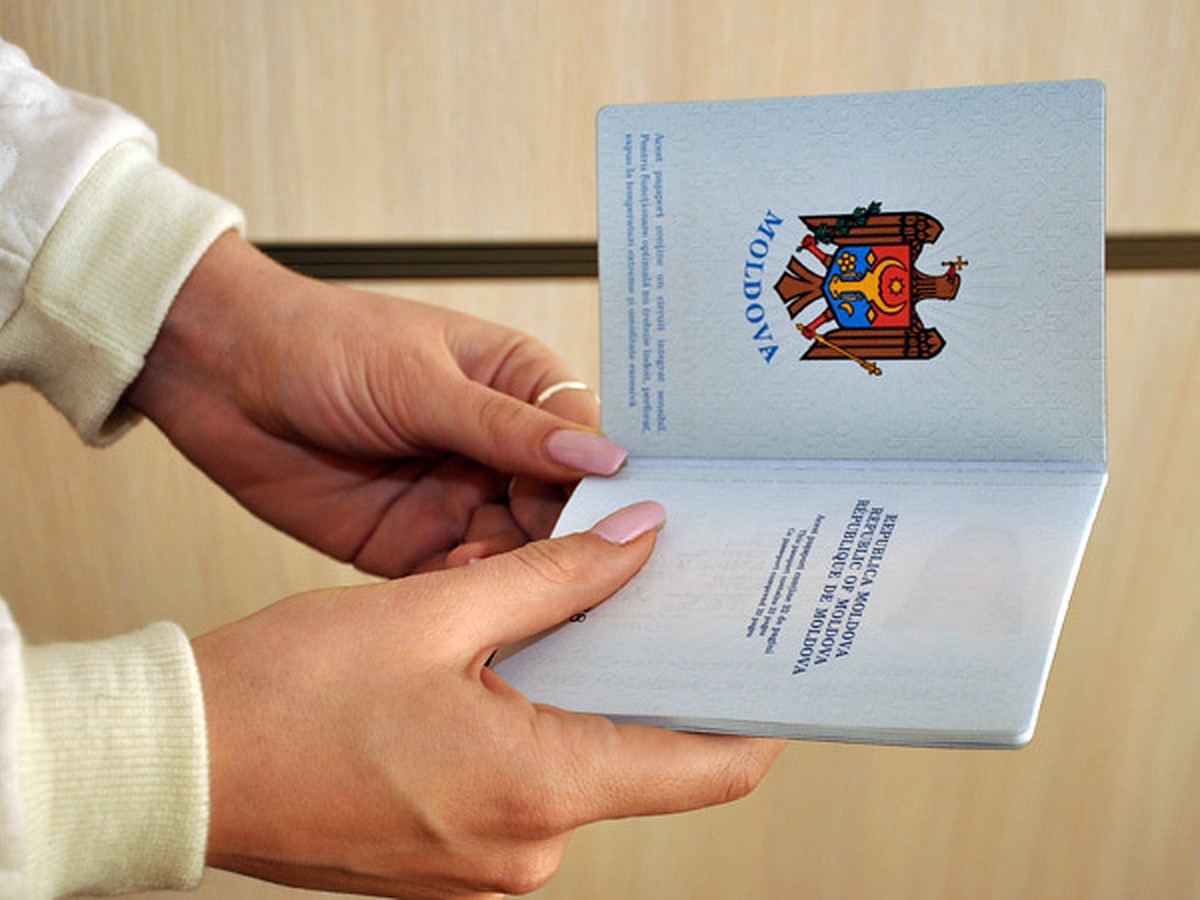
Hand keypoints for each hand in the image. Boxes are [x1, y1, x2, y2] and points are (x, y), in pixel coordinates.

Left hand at [127, 233, 624, 574]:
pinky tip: (471, 590)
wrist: (215, 375)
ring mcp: (457, 498)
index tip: (631, 524)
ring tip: (530, 590)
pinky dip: (474, 592)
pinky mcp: (413, 544)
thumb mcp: (420, 380)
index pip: (584, 442)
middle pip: (563, 507)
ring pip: (521, 552)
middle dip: (576, 541)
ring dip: (528, 573)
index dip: (608, 484)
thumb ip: (506, 428)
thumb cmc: (319, 342)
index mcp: (515, 386)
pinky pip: (462, 580)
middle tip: (592, 577)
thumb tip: (602, 457)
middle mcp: (496, 448)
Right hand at [193, 502, 783, 897]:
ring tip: (552, 607)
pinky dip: (528, 720)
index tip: (771, 664)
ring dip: (574, 688)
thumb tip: (637, 543)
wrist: (177, 763)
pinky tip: (496, 659)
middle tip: (650, 589)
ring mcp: (485, 862)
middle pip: (637, 755)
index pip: (703, 770)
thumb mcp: (435, 610)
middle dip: (642, 673)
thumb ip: (554, 577)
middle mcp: (526, 847)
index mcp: (539, 791)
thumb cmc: (283, 696)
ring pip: (575, 760)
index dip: (750, 716)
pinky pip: (524, 780)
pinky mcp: (450, 854)